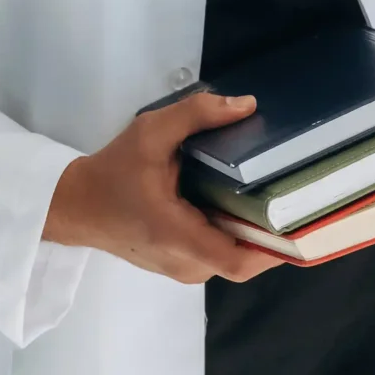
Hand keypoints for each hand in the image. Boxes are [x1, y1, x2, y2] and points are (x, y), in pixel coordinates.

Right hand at [42, 91, 285, 284]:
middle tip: (294, 197)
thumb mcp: (150, 132)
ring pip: (230, 258)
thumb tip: (247, 105)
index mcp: (178, 236)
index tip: (300, 221)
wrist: (74, 205)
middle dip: (270, 233)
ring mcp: (181, 269)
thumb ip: (196, 115)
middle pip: (242, 260)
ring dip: (250, 233)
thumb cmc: (112, 171)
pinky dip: (232, 234)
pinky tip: (242, 204)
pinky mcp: (177, 265)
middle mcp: (184, 263)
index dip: (274, 249)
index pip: (239, 261)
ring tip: (274, 197)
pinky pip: (216, 255)